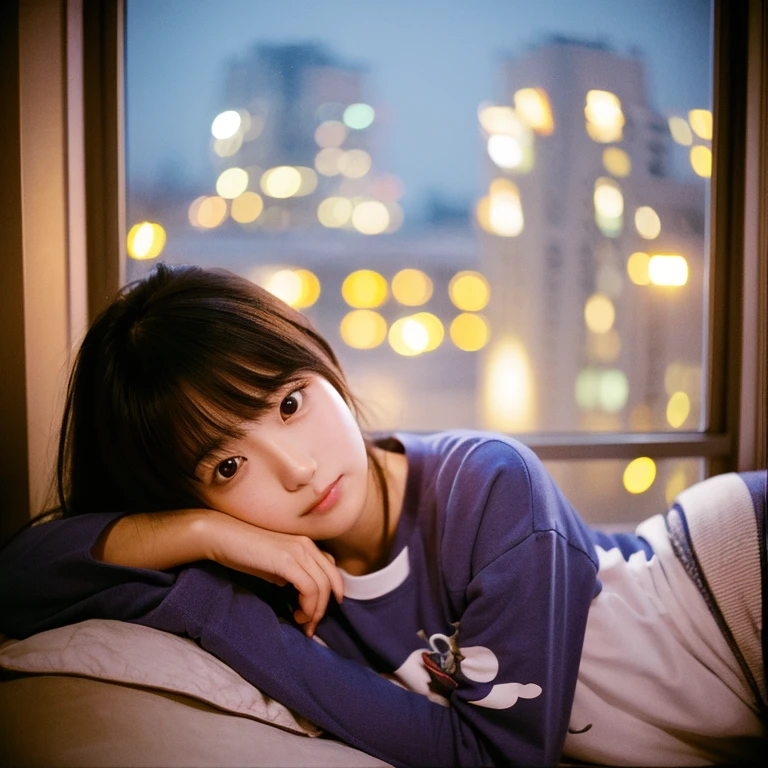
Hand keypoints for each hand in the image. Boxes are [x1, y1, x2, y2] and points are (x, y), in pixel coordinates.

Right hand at [203, 514, 343, 636]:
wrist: (223, 536)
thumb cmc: (245, 551)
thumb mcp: (275, 564)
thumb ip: (292, 574)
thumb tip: (301, 592)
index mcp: (306, 544)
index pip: (331, 570)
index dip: (332, 592)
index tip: (318, 613)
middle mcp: (307, 545)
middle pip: (331, 580)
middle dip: (324, 608)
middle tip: (311, 627)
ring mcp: (299, 551)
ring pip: (323, 587)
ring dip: (315, 611)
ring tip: (302, 623)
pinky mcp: (287, 561)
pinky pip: (310, 589)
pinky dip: (308, 607)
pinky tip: (295, 615)